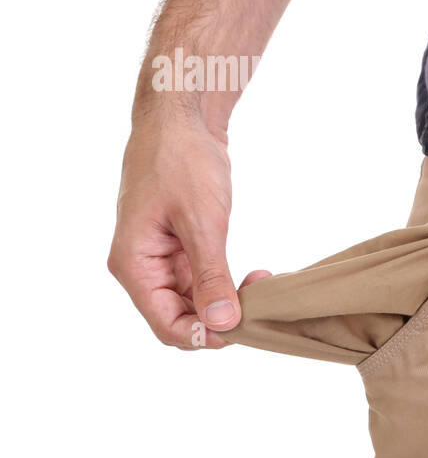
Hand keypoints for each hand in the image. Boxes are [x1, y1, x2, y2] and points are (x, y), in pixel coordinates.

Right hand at [108, 111, 268, 348]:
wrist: (182, 121)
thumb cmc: (182, 161)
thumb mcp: (202, 221)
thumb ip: (211, 276)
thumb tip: (223, 323)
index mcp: (134, 265)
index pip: (166, 325)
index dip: (205, 336)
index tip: (245, 327)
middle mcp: (143, 269)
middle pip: (181, 320)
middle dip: (221, 319)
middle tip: (261, 304)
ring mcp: (162, 260)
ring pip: (195, 304)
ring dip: (229, 303)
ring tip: (263, 284)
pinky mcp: (181, 250)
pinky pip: (204, 282)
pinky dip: (229, 284)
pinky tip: (256, 276)